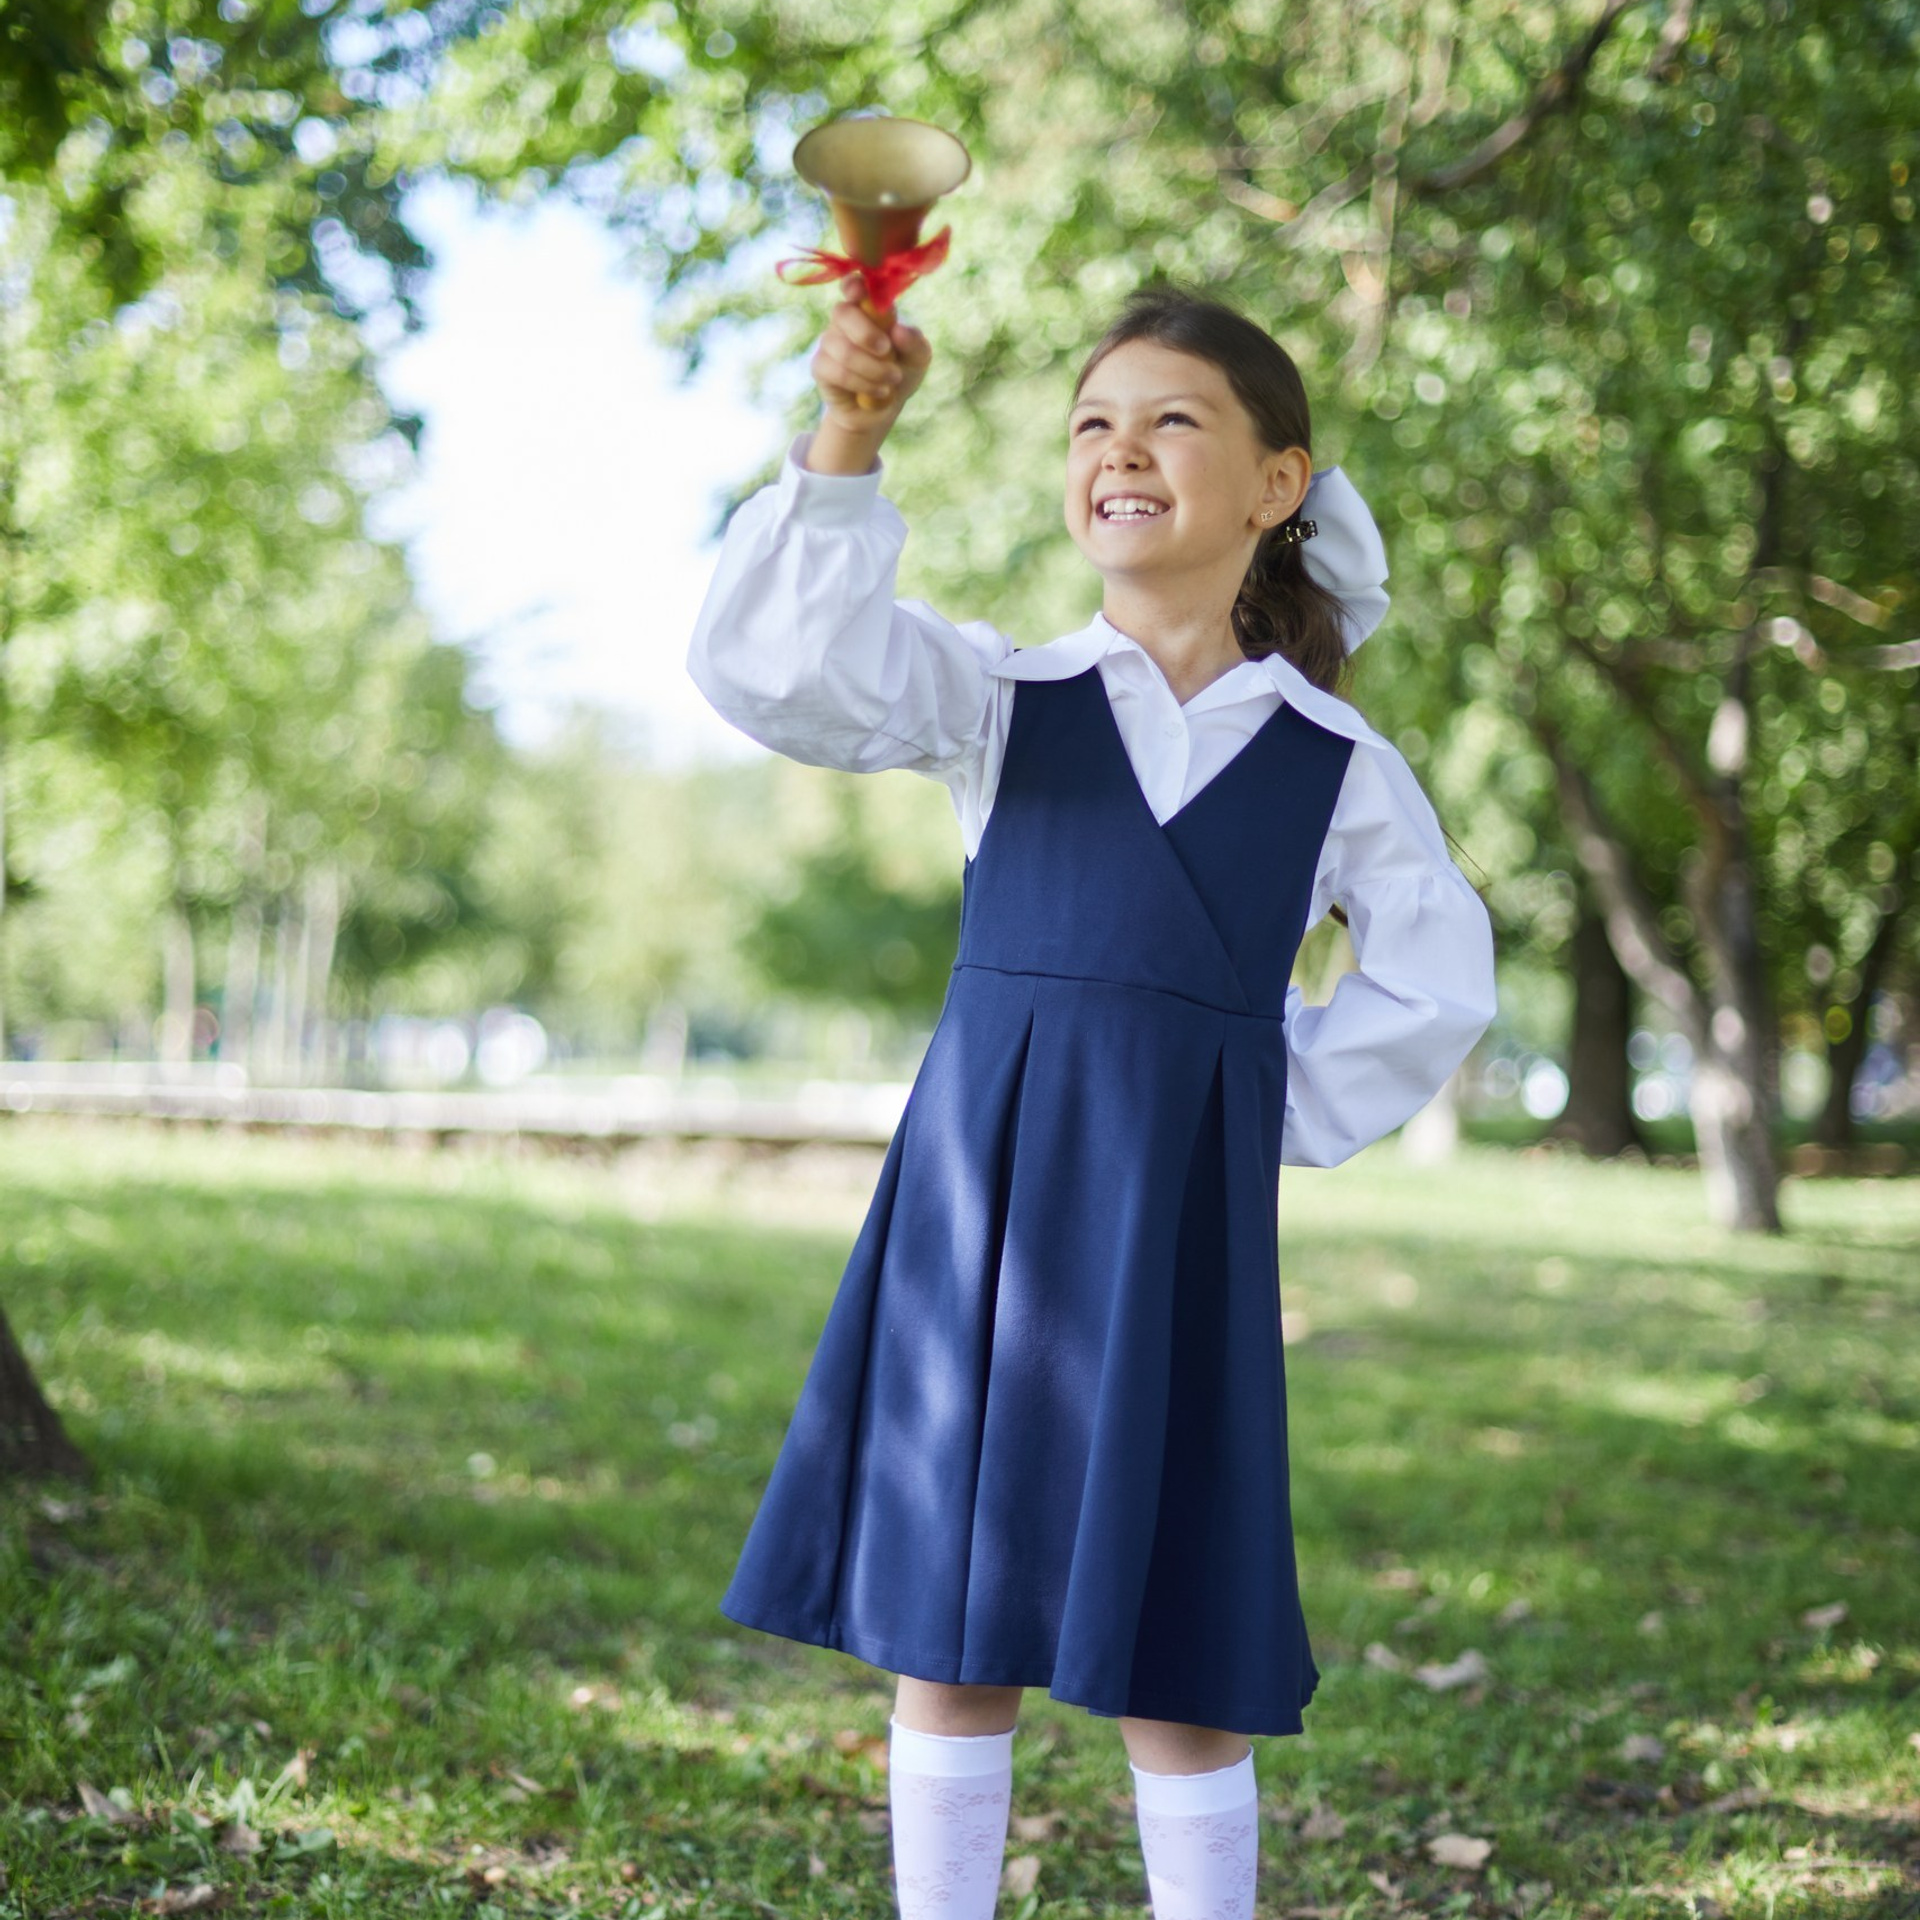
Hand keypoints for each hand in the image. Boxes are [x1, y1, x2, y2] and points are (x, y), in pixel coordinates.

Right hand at [810, 289, 931, 437]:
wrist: (883, 410)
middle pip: (842, 312)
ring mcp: (830, 343)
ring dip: (872, 368)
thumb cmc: (900, 373)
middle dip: (866, 333)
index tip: (860, 293)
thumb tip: (897, 331)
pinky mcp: (821, 368)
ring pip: (843, 349)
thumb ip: (914, 342)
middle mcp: (845, 321)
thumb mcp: (918, 358)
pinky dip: (862, 383)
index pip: (853, 286)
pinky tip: (878, 391)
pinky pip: (837, 372)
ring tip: (892, 380)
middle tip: (887, 351)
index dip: (853, 285)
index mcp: (868, 309)